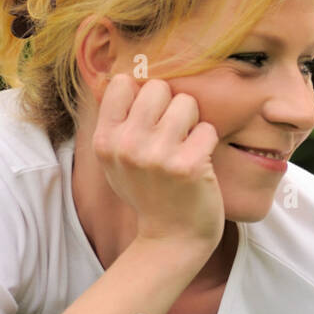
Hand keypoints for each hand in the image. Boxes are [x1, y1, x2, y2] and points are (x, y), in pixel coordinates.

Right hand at [92, 75, 224, 251]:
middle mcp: (126, 146)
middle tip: (173, 134)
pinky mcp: (189, 165)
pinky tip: (199, 162)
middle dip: (171, 105)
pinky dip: (208, 142)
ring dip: (192, 122)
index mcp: (104, 140)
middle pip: (158, 87)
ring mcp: (157, 156)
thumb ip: (118, 122)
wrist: (171, 238)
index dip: (142, 95)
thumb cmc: (148, 191)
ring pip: (186, 102)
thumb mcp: (116, 160)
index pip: (122, 82)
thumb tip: (128, 74)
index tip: (149, 117)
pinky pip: (208, 128)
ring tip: (185, 147)